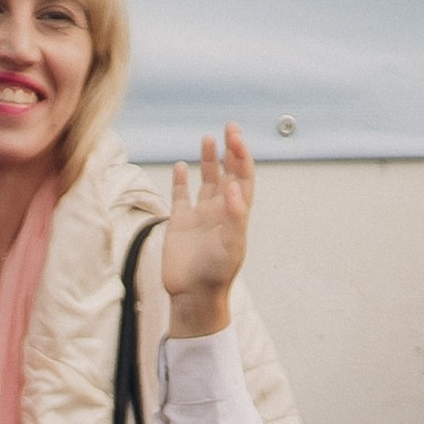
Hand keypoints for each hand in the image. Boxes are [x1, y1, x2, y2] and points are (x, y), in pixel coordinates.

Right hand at [160, 127, 253, 334]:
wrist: (193, 296)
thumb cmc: (217, 274)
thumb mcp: (232, 244)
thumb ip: (235, 215)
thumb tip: (235, 186)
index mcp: (237, 213)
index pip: (244, 177)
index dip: (242, 156)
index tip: (236, 138)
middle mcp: (220, 210)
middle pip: (228, 173)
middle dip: (229, 151)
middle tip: (229, 127)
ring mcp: (200, 215)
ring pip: (206, 180)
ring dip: (208, 160)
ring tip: (208, 139)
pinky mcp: (179, 223)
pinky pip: (180, 196)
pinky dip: (180, 181)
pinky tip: (180, 166)